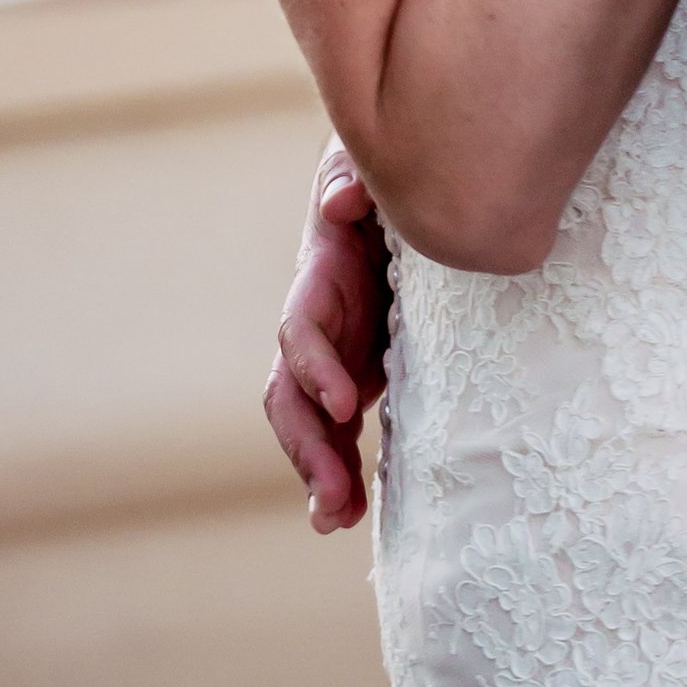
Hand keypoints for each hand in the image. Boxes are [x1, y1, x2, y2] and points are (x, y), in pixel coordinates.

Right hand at [264, 143, 389, 531]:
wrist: (397, 200)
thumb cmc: (379, 179)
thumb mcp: (363, 166)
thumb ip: (351, 176)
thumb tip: (342, 200)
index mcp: (319, 281)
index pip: (300, 332)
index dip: (315, 368)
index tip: (345, 403)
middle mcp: (316, 328)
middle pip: (289, 396)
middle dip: (305, 446)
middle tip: (332, 494)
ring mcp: (333, 357)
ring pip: (307, 426)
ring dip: (317, 474)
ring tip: (336, 520)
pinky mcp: (358, 376)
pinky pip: (338, 433)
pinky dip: (339, 473)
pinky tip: (347, 513)